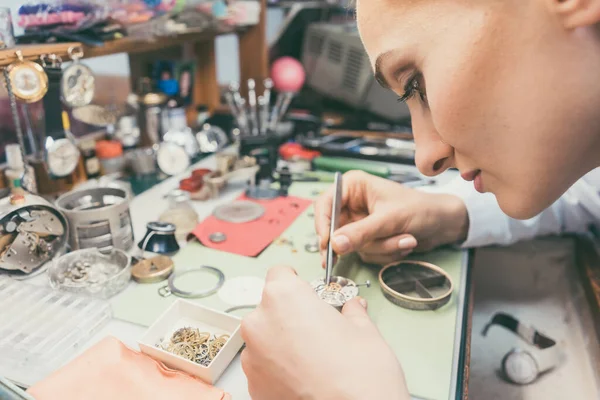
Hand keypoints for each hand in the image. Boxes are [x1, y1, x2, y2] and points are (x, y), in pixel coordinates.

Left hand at [241, 266, 409, 399]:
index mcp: (284, 297)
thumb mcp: (365, 331)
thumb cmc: (360, 376)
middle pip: (271, 306)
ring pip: (265, 337)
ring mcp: (252, 356)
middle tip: (318, 329)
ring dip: (283, 341)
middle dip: (291, 314)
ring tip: (313, 359)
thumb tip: (352, 308)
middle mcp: (259, 322)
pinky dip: (278, 367)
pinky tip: (304, 377)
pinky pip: (263, 365)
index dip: (297, 283)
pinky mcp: (252, 386)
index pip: (280, 274)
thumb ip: (351, 312)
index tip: (309, 294)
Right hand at [315, 171, 468, 265]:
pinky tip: (403, 244)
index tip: (328, 244)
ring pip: (353, 245)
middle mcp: (352, 203)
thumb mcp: (389, 220)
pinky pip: (365, 252)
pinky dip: (384, 253)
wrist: (444, 223)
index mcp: (353, 186)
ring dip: (379, 248)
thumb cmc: (420, 209)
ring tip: (404, 240)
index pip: (324, 204)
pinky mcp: (368, 238)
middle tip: (368, 249)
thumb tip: (334, 245)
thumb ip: (360, 233)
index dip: (323, 225)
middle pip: (336, 230)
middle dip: (360, 242)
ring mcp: (360, 223)